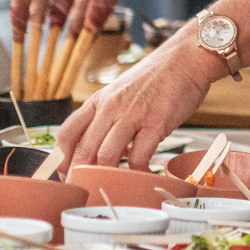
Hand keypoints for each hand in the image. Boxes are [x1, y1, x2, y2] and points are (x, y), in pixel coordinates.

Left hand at [57, 38, 222, 171]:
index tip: (66, 173)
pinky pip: (139, 157)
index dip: (61, 158)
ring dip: (106, 176)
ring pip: (106, 155)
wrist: (188, 58)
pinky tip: (142, 176)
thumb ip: (110, 115)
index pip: (68, 132)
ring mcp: (132, 115)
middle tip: (82, 191)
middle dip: (78, 175)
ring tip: (110, 187)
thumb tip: (105, 145)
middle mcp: (110, 107)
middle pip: (83, 149)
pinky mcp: (156, 123)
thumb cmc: (159, 77)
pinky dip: (137, 172)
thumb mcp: (123, 91)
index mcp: (99, 100)